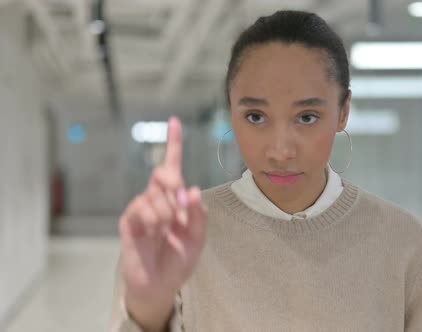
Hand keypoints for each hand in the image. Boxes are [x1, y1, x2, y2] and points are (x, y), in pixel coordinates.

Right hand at [118, 117, 206, 331]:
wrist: (161, 285)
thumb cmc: (179, 260)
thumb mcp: (198, 238)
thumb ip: (199, 214)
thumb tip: (193, 190)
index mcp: (176, 200)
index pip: (173, 166)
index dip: (174, 144)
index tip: (174, 121)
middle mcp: (158, 199)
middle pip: (163, 172)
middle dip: (173, 182)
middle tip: (182, 205)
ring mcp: (142, 209)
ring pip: (154, 192)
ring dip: (167, 209)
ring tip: (169, 228)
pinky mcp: (130, 221)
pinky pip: (141, 207)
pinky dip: (153, 217)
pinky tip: (156, 230)